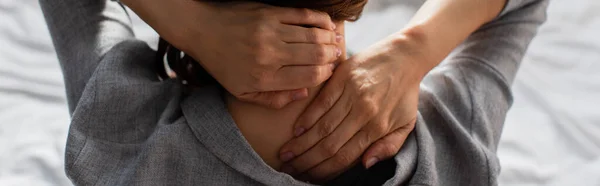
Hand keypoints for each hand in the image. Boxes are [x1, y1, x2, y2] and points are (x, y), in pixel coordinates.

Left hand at [122, 0, 342, 107]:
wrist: (202, 30)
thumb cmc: (222, 64)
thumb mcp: (242, 92)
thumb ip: (273, 99)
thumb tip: (303, 94)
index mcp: (265, 78)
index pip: (309, 76)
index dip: (325, 74)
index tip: (330, 72)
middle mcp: (270, 55)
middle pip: (316, 55)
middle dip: (332, 56)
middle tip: (338, 56)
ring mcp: (270, 31)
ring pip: (313, 35)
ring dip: (330, 38)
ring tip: (336, 41)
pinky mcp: (270, 12)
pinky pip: (303, 15)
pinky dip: (320, 19)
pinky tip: (327, 24)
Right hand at [278, 33, 433, 180]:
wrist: (406, 55)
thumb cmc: (406, 93)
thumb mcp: (406, 124)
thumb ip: (388, 147)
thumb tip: (365, 165)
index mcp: (379, 128)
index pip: (345, 157)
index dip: (325, 170)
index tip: (311, 177)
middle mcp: (364, 113)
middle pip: (329, 145)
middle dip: (308, 161)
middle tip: (292, 169)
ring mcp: (352, 95)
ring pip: (322, 126)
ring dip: (302, 143)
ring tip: (287, 154)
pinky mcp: (343, 78)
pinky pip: (321, 103)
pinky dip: (307, 118)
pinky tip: (296, 130)